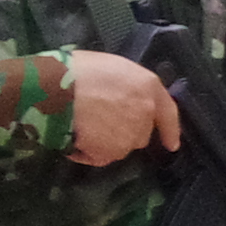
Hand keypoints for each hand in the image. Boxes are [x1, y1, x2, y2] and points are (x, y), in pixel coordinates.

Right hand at [58, 50, 184, 167]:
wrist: (54, 89)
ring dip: (105, 143)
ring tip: (80, 127)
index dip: (170, 129)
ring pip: (120, 146)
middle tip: (97, 121)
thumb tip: (123, 99)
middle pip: (140, 133)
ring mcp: (129, 135)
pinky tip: (73, 139)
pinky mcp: (110, 152)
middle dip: (124, 132)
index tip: (171, 145)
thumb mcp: (111, 68)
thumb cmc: (76, 70)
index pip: (167, 112)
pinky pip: (99, 157)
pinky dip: (87, 153)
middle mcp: (145, 112)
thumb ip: (126, 87)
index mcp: (148, 86)